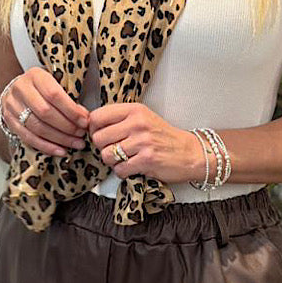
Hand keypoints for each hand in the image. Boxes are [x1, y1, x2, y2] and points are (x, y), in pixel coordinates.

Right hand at [0, 69, 89, 156]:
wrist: (16, 93)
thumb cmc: (42, 89)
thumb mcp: (54, 84)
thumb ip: (68, 98)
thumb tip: (84, 117)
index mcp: (35, 76)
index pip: (54, 94)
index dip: (71, 110)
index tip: (85, 121)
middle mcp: (20, 89)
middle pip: (45, 112)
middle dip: (67, 127)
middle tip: (81, 134)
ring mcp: (12, 106)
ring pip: (37, 127)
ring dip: (60, 139)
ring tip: (75, 143)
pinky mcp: (9, 121)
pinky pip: (29, 138)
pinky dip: (47, 147)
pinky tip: (61, 151)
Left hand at [86, 103, 203, 182]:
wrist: (190, 153)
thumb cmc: (164, 137)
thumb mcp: (143, 118)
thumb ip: (120, 119)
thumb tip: (91, 127)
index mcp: (134, 110)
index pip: (97, 117)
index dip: (93, 129)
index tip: (102, 135)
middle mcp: (137, 123)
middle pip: (98, 138)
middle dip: (103, 148)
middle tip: (115, 150)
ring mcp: (142, 142)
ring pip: (106, 155)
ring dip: (113, 162)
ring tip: (124, 159)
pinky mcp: (146, 160)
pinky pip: (119, 169)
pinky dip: (123, 172)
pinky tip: (133, 167)